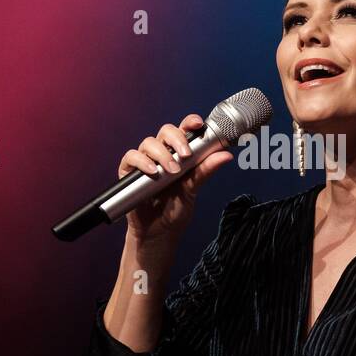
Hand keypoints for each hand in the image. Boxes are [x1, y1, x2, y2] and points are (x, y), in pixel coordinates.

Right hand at [118, 114, 232, 246]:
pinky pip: (131, 157)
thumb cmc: (176, 209)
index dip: (190, 122)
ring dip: (162, 154)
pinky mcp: (129, 171)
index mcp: (180, 153)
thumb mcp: (193, 189)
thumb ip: (206, 170)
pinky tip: (153, 172)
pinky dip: (142, 161)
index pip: (184, 130)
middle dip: (177, 139)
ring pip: (150, 142)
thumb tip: (225, 155)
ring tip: (172, 171)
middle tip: (186, 155)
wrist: (159, 232)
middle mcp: (162, 153)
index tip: (199, 124)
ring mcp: (145, 161)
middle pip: (166, 131)